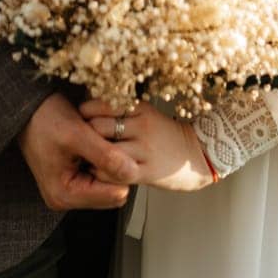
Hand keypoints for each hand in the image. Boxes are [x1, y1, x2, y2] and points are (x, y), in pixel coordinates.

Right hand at [17, 93, 138, 211]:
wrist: (28, 108)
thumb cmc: (46, 118)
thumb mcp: (78, 133)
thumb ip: (105, 156)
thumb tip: (132, 172)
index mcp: (65, 194)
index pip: (114, 194)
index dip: (120, 169)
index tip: (111, 145)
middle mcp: (66, 198)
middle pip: (113, 192)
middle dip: (114, 167)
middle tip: (103, 141)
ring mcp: (69, 191)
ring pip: (109, 184)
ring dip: (109, 162)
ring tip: (96, 141)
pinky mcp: (73, 180)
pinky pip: (100, 176)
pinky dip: (102, 160)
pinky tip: (94, 144)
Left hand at [79, 99, 215, 191]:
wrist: (197, 155)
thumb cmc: (164, 135)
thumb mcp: (147, 114)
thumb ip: (122, 111)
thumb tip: (89, 108)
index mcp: (140, 108)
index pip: (102, 104)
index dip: (86, 112)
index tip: (81, 119)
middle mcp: (142, 126)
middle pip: (99, 126)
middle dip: (85, 134)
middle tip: (80, 140)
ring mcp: (145, 149)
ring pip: (104, 151)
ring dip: (91, 156)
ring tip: (89, 157)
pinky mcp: (147, 172)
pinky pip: (115, 172)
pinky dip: (102, 173)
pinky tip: (102, 170)